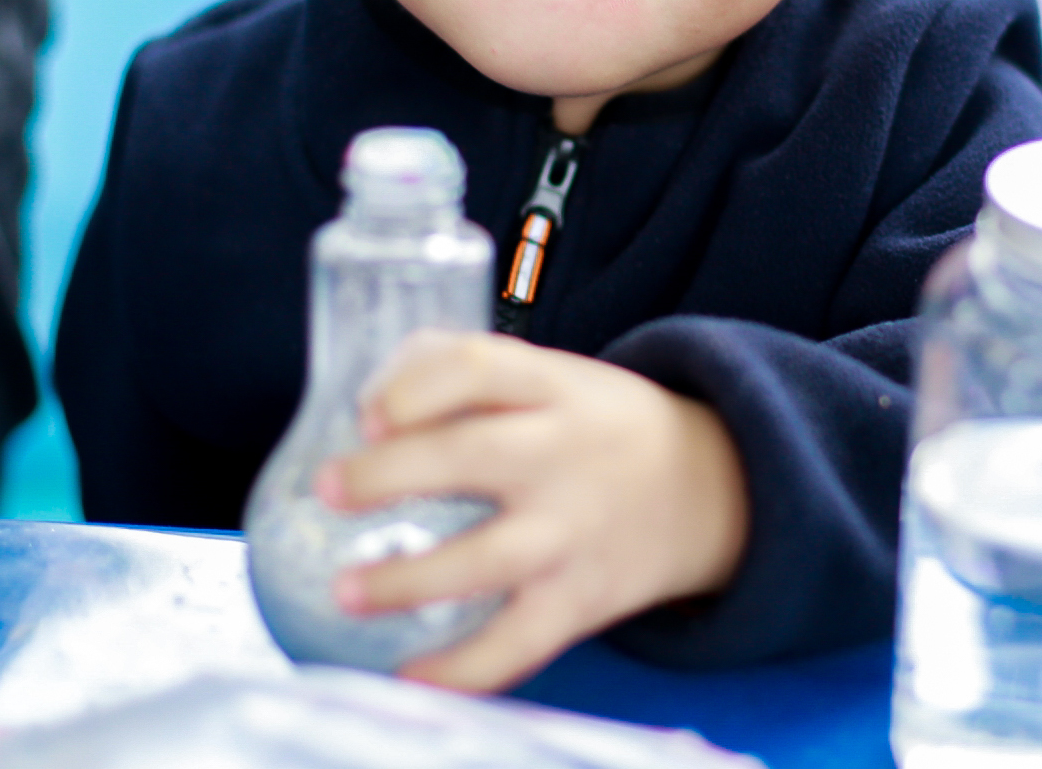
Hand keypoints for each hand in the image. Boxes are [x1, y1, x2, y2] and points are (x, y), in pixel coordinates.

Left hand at [315, 330, 749, 691]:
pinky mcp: (581, 599)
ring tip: (346, 590)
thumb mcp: (555, 376)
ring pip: (487, 560)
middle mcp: (563, 455)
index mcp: (553, 388)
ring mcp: (573, 533)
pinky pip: (517, 644)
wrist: (714, 488)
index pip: (480, 368)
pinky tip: (408, 675)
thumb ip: (467, 376)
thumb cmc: (600, 426)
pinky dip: (462, 669)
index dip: (415, 389)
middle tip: (327, 487)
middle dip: (390, 472)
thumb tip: (363, 401)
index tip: (366, 414)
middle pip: (470, 456)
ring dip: (409, 578)